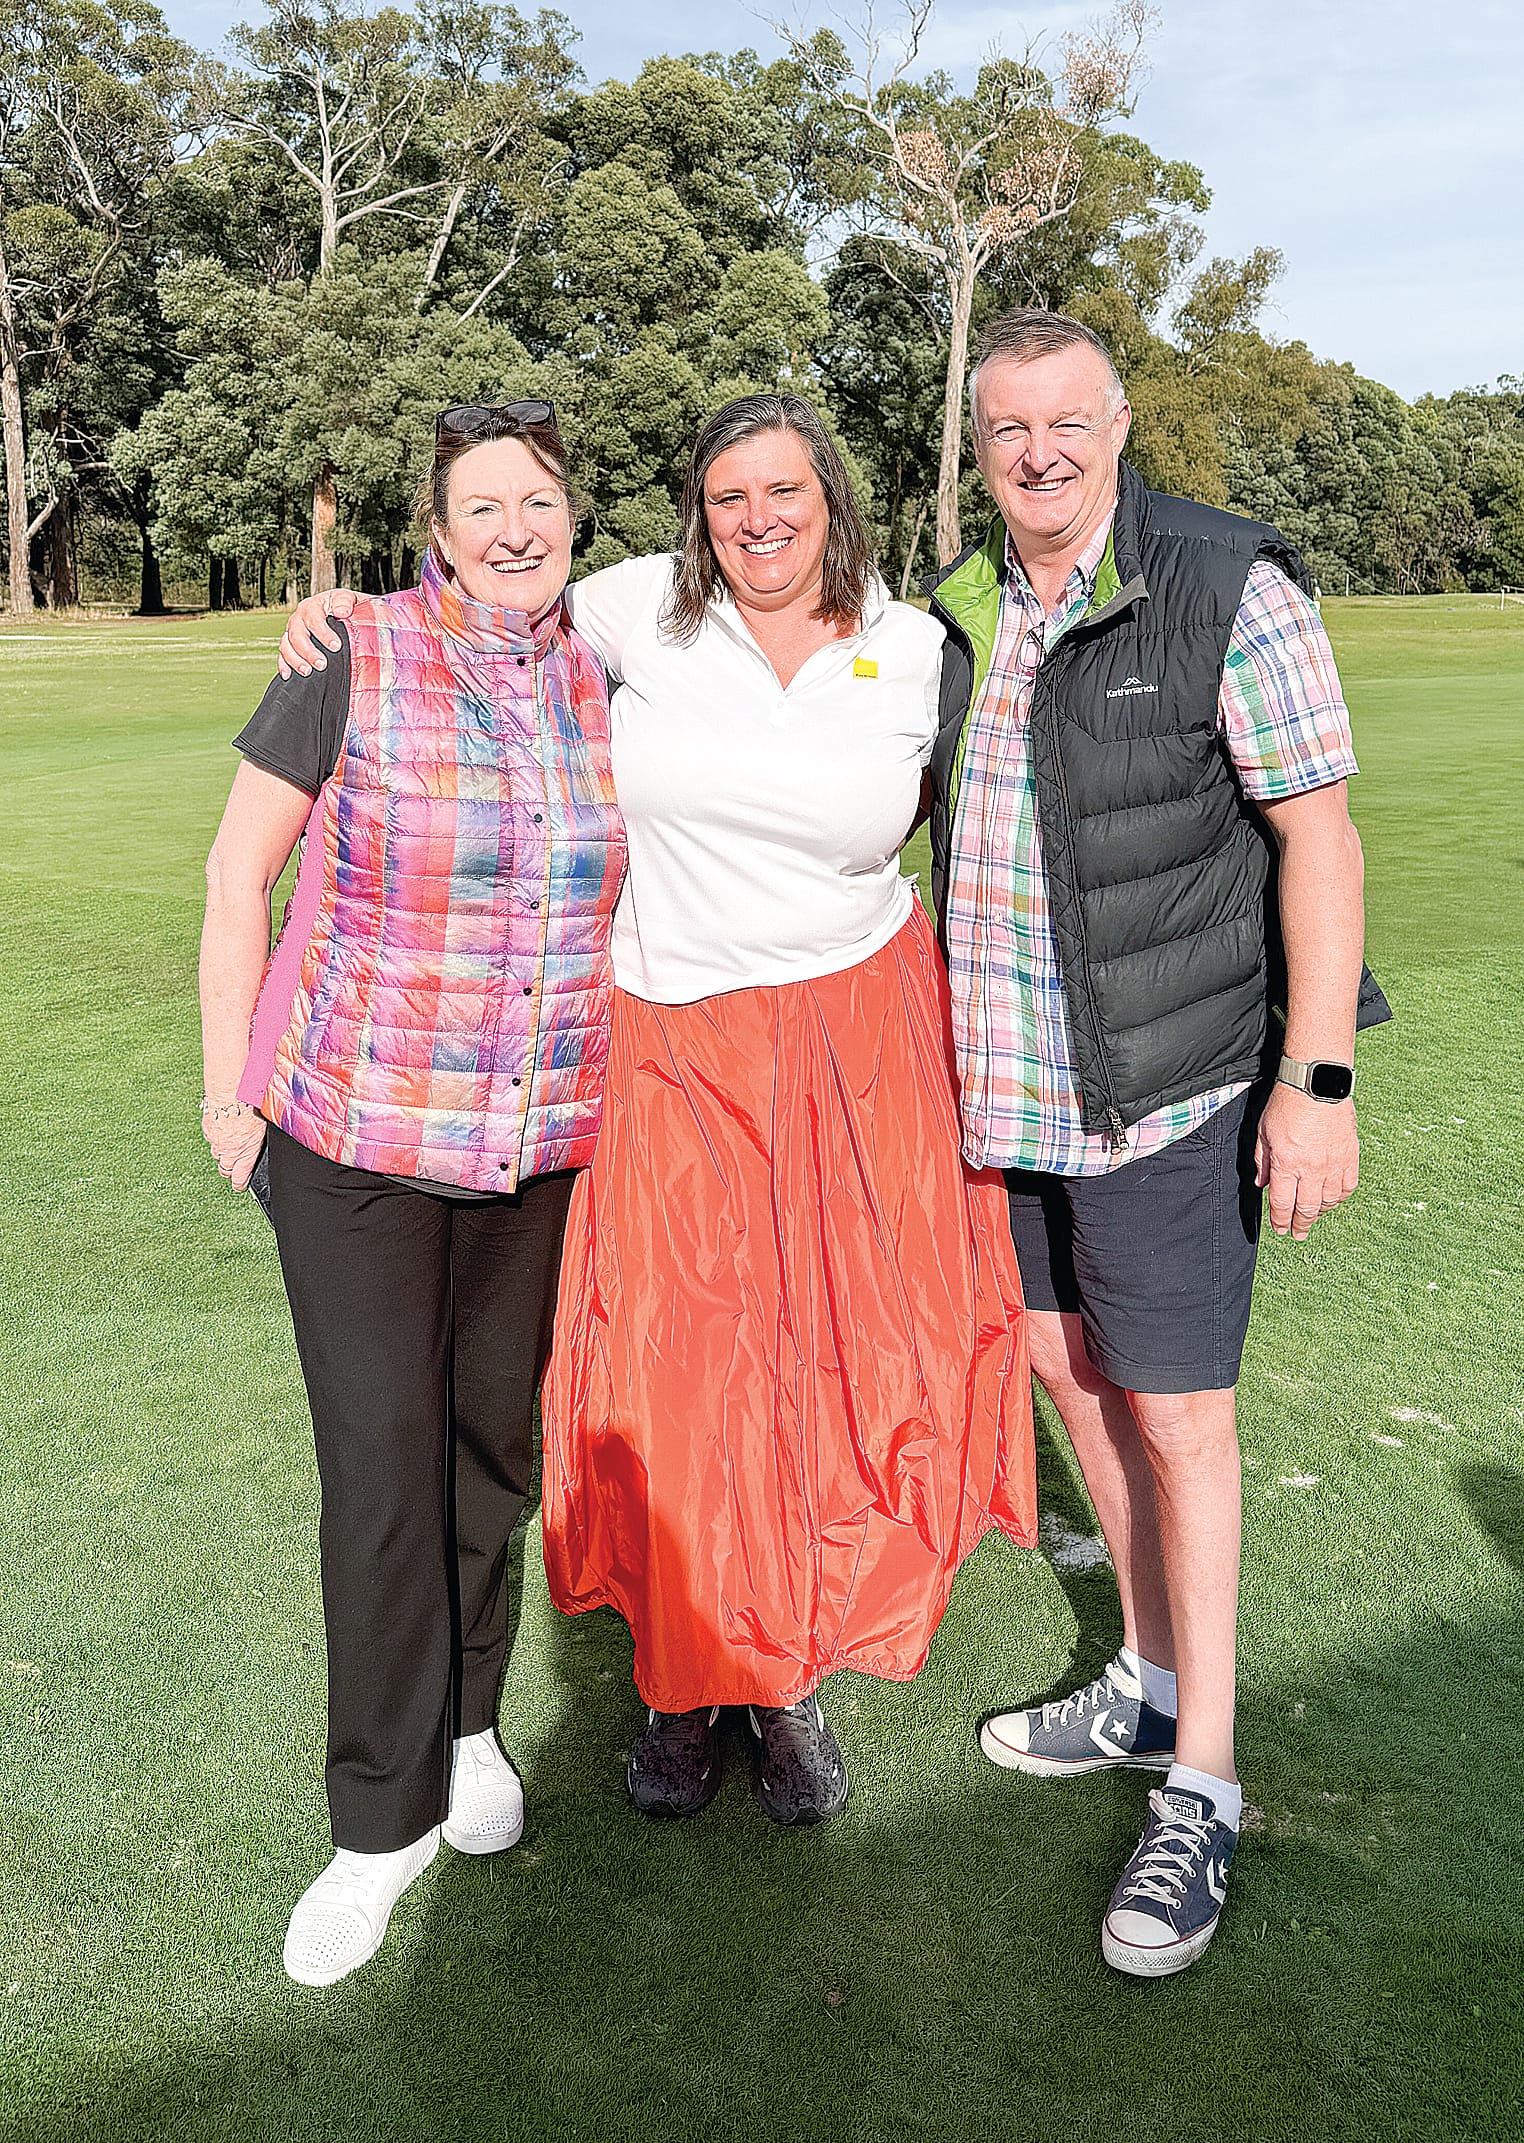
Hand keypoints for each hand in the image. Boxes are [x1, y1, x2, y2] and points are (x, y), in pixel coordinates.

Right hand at [202, 1102, 267, 1192]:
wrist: (231, 1093)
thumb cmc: (251, 1107)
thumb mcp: (264, 1127)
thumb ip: (260, 1140)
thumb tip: (265, 1141)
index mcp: (246, 1152)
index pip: (239, 1178)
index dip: (239, 1184)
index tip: (240, 1186)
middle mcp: (229, 1151)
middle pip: (225, 1170)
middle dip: (230, 1169)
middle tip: (234, 1166)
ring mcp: (216, 1141)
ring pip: (217, 1154)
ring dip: (223, 1152)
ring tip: (230, 1142)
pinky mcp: (207, 1130)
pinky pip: (211, 1139)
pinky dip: (216, 1136)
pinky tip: (223, 1128)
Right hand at [278, 588, 356, 677]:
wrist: (341, 614)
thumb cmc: (344, 607)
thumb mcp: (347, 599)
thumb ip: (345, 602)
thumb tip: (342, 611)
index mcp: (312, 606)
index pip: (313, 619)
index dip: (323, 633)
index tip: (336, 646)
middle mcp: (299, 619)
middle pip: (297, 635)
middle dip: (308, 651)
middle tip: (322, 664)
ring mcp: (292, 632)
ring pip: (286, 645)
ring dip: (295, 660)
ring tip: (307, 672)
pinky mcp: (290, 645)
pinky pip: (282, 655)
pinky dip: (283, 665)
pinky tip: (287, 675)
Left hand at [1254, 1083, 1358, 1240]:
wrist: (1317, 1084)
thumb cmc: (1287, 1104)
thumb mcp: (1264, 1133)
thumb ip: (1262, 1162)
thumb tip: (1261, 1184)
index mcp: (1286, 1164)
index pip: (1282, 1203)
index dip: (1280, 1221)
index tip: (1280, 1229)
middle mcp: (1311, 1169)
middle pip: (1307, 1208)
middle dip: (1300, 1225)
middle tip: (1298, 1234)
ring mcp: (1333, 1164)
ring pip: (1329, 1201)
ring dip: (1320, 1212)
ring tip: (1313, 1215)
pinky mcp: (1350, 1156)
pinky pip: (1347, 1186)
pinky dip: (1339, 1197)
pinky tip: (1333, 1199)